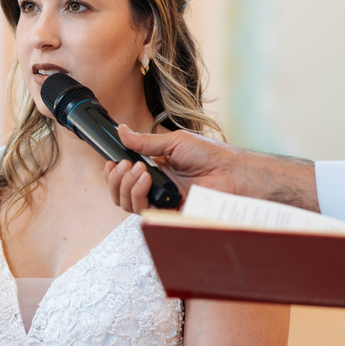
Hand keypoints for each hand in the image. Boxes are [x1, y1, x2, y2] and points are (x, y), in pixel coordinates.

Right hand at [105, 125, 317, 212]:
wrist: (232, 172)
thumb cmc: (211, 156)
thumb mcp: (173, 142)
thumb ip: (144, 141)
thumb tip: (120, 130)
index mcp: (155, 170)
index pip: (124, 177)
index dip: (113, 173)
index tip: (112, 162)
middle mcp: (156, 188)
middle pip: (120, 193)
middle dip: (116, 179)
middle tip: (126, 165)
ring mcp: (161, 202)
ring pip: (127, 204)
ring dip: (126, 185)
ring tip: (140, 170)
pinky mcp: (169, 215)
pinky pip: (143, 212)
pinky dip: (139, 194)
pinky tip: (148, 179)